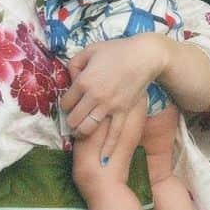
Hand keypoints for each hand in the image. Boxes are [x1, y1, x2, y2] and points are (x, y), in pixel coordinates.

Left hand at [60, 34, 168, 157]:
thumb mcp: (90, 50)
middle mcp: (94, 96)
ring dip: (81, 133)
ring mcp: (109, 106)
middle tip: (73, 121)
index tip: (70, 103)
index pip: (65, 102)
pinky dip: (108, 148)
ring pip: (88, 128)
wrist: (144, 56)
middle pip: (74, 119)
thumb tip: (71, 78)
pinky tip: (104, 159)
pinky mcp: (123, 111)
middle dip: (71, 122)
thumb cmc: (116, 50)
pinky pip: (114, 133)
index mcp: (84, 81)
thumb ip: (75, 63)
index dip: (65, 104)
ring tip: (81, 133)